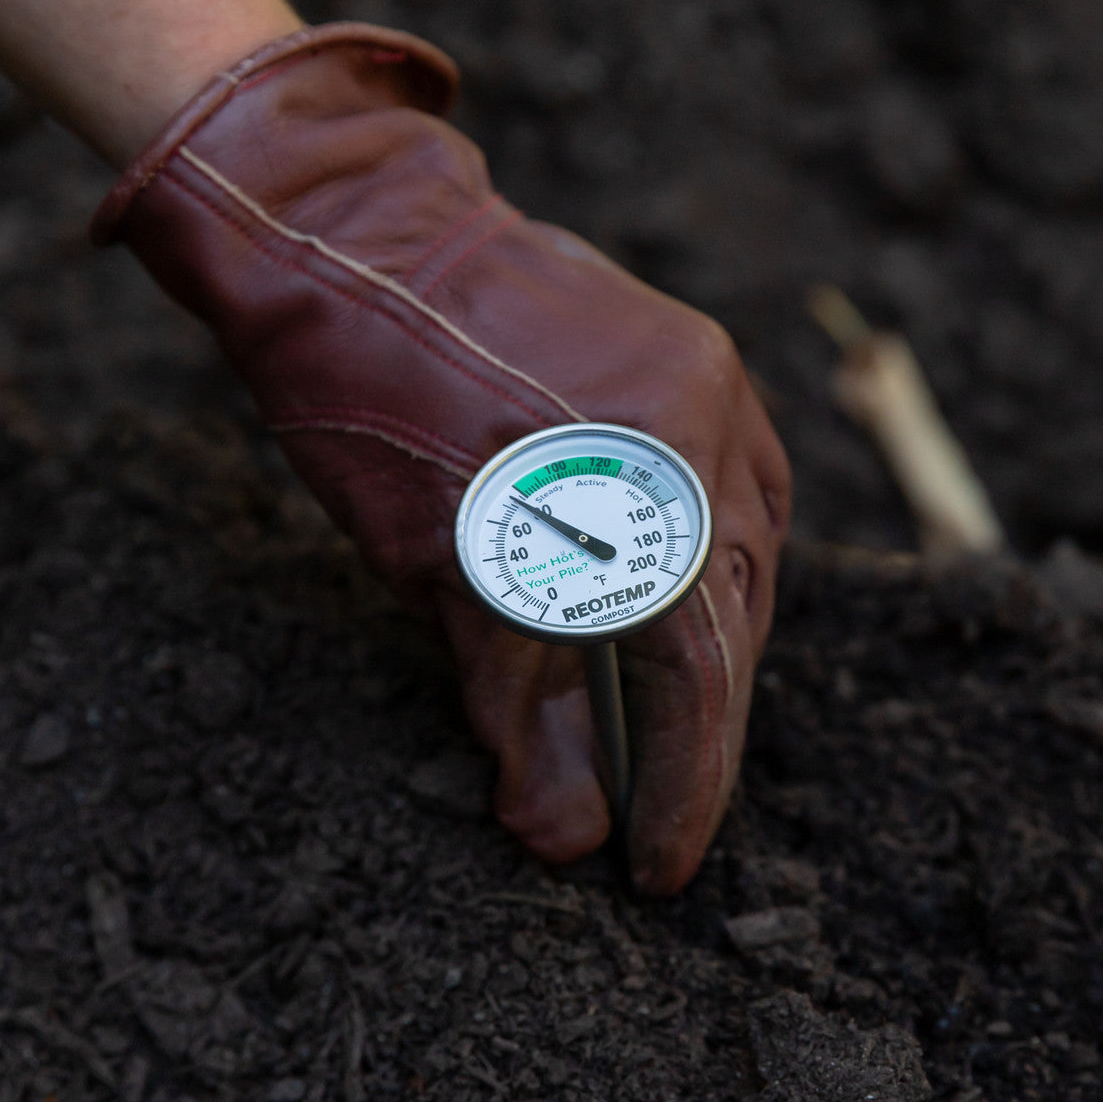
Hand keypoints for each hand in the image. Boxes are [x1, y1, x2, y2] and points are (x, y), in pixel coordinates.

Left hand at [93, 23, 790, 893]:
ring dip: (713, 637)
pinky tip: (676, 584)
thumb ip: (515, 700)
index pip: (695, 671)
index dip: (684, 783)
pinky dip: (710, 554)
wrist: (354, 238)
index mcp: (641, 488)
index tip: (659, 864)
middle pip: (734, 614)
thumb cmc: (369, 400)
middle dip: (702, 720)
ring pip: (748, 550)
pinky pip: (738, 480)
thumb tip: (564, 835)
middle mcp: (706, 430)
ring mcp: (713, 380)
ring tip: (669, 706)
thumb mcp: (431, 565)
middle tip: (662, 798)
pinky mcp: (699, 352)